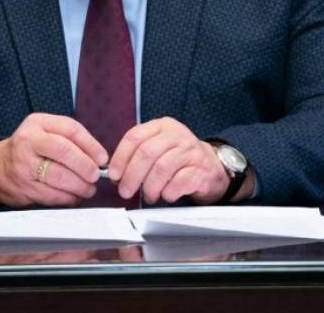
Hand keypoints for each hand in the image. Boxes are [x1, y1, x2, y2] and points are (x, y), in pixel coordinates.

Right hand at [0, 113, 107, 206]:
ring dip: (80, 185)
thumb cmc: (28, 150)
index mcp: (38, 123)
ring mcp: (23, 164)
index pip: (71, 129)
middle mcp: (28, 141)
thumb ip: (70, 140)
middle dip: (86, 166)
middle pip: (65, 152)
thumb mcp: (45, 133)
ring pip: (60, 176)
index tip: (103, 158)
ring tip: (88, 188)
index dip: (91, 145)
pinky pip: (52, 195)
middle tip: (96, 175)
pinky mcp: (23, 187)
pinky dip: (68, 198)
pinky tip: (74, 196)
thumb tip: (100, 158)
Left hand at [108, 117, 231, 204]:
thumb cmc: (177, 160)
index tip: (114, 175)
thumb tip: (115, 174)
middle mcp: (177, 135)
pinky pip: (178, 182)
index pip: (135, 136)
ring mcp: (191, 151)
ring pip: (161, 168)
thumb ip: (137, 156)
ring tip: (149, 196)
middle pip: (146, 153)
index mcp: (162, 126)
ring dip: (150, 187)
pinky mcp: (201, 170)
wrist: (210, 167)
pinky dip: (168, 193)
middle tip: (125, 191)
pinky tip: (167, 195)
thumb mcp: (158, 148)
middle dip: (132, 176)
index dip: (120, 158)